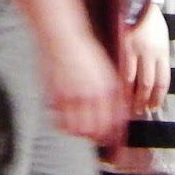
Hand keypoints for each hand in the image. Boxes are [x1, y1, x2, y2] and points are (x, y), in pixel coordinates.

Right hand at [41, 27, 127, 146]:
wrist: (61, 35)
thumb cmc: (82, 49)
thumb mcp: (105, 68)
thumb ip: (113, 89)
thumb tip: (120, 108)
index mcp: (105, 86)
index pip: (114, 119)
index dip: (114, 132)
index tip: (113, 137)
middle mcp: (89, 93)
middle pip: (96, 128)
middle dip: (97, 137)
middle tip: (97, 139)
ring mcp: (71, 96)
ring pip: (78, 128)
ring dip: (80, 134)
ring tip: (81, 133)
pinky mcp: (54, 96)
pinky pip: (59, 121)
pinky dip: (62, 126)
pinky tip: (64, 124)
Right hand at [120, 5, 170, 114]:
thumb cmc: (149, 18)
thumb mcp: (160, 36)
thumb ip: (158, 55)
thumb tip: (154, 74)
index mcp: (163, 50)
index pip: (164, 79)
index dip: (159, 96)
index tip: (155, 107)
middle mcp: (152, 52)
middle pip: (151, 83)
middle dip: (147, 100)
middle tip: (142, 112)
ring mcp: (138, 50)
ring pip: (137, 81)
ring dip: (134, 97)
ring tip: (130, 108)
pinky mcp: (125, 47)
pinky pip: (124, 71)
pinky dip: (122, 85)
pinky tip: (119, 93)